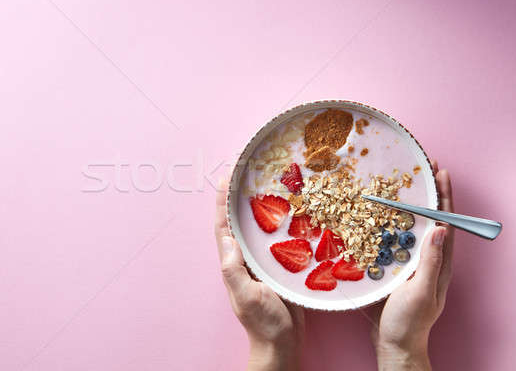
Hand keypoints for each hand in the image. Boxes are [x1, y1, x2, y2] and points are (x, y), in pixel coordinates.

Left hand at [215, 178, 304, 370]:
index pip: (223, 226)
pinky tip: (292, 213)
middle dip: (240, 198)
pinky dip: (282, 224)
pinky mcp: (278, 266)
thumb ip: (234, 270)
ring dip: (261, 208)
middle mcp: (244, 258)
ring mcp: (261, 261)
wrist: (283, 341)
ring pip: (258, 228)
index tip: (224, 179)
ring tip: (268, 185)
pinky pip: (277, 239)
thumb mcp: (245, 296)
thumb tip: (227, 239)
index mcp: (233, 262)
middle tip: (247, 174)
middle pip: (239, 222)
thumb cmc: (263, 322)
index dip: (222, 202)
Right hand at [370, 161, 454, 369]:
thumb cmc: (409, 321)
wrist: (393, 343)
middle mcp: (427, 259)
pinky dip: (390, 223)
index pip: (447, 223)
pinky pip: (395, 240)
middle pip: (432, 220)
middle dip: (429, 194)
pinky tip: (378, 214)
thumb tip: (442, 229)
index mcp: (439, 263)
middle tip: (422, 169)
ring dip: (409, 205)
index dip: (445, 198)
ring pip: (413, 227)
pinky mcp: (395, 269)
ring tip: (401, 184)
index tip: (441, 173)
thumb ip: (431, 262)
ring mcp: (411, 264)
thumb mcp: (421, 292)